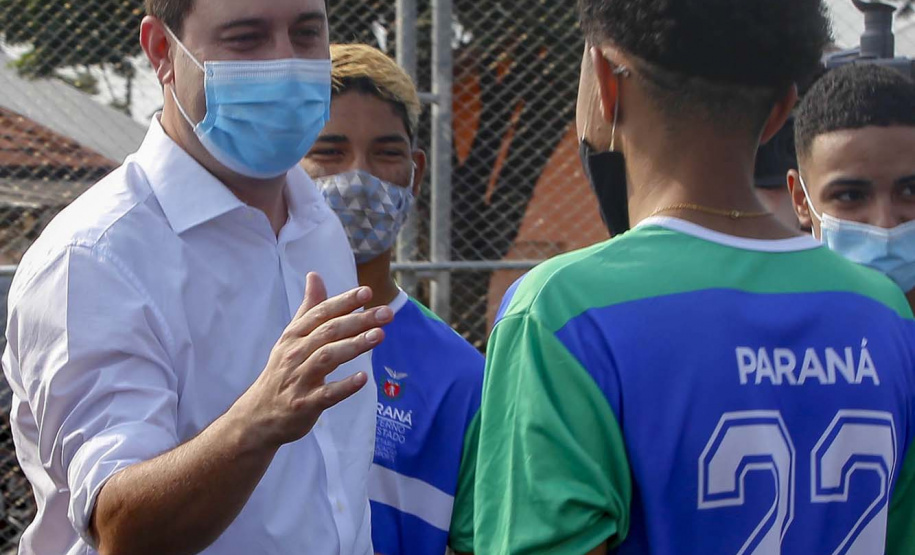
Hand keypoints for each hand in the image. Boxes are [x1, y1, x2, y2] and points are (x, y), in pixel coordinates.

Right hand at [233, 272, 391, 448]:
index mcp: (293, 336)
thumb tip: (315, 275)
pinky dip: (345, 386)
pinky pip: (326, 394)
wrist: (258, 416)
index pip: (321, 313)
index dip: (344, 302)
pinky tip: (363, 378)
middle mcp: (295, 354)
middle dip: (358, 320)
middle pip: (328, 332)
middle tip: (386, 313)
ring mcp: (299, 379)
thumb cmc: (282, 372)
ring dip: (354, 345)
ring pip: (327, 357)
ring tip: (379, 336)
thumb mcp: (290, 338)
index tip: (367, 292)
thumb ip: (308, 309)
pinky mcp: (304, 404)